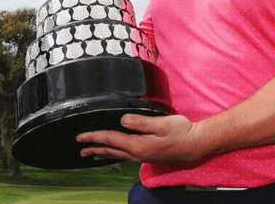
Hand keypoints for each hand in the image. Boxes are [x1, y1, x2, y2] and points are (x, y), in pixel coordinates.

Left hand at [76, 114, 205, 162]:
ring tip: (91, 153)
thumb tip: (123, 120)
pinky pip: (125, 155)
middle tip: (80, 148)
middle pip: (110, 150)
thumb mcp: (162, 124)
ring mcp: (142, 155)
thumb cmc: (181, 131)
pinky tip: (114, 152)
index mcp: (138, 145)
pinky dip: (114, 153)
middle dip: (94, 148)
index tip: (80, 136)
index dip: (94, 137)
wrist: (194, 144)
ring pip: (117, 155)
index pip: (111, 140)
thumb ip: (141, 122)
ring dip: (102, 152)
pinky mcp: (147, 154)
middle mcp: (138, 153)